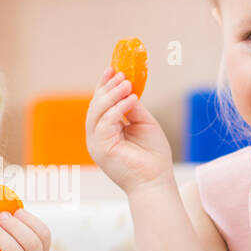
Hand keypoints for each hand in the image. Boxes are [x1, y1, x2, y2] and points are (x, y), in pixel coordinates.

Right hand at [85, 66, 174, 194]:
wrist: (156, 181)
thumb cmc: (152, 157)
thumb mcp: (144, 124)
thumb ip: (133, 107)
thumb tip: (127, 87)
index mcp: (106, 132)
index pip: (100, 105)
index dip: (104, 86)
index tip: (113, 69)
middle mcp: (97, 137)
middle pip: (95, 106)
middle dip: (107, 88)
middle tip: (121, 74)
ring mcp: (96, 144)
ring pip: (96, 113)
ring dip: (112, 95)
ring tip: (127, 84)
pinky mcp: (101, 149)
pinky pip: (105, 123)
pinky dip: (118, 109)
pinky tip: (131, 99)